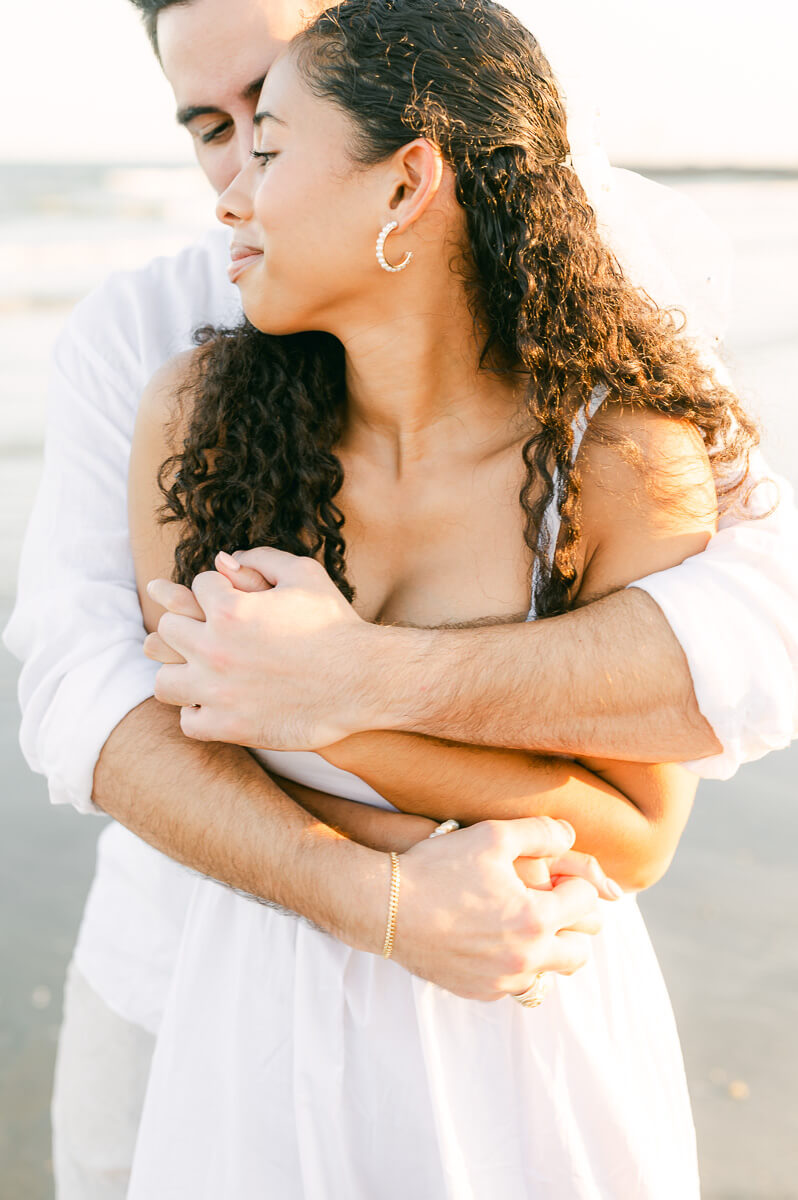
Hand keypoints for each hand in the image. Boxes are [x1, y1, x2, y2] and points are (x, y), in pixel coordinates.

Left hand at [145, 548, 383, 748]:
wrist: (363, 680)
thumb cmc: (336, 625)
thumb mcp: (305, 575)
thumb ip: (262, 559)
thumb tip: (223, 558)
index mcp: (229, 609)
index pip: (196, 588)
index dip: (216, 590)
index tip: (232, 601)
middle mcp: (214, 649)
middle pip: (168, 630)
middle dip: (190, 625)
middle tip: (211, 633)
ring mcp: (217, 692)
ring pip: (164, 681)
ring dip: (180, 672)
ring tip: (201, 670)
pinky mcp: (229, 727)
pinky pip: (188, 721)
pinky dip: (197, 712)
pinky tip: (214, 703)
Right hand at [394, 816, 605, 999]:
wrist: (387, 907)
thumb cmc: (439, 868)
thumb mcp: (492, 835)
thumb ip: (541, 832)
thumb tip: (569, 835)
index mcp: (536, 918)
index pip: (587, 901)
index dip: (576, 881)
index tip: (558, 873)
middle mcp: (526, 958)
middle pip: (581, 950)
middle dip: (575, 923)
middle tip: (553, 901)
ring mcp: (503, 980)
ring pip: (551, 973)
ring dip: (550, 948)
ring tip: (528, 923)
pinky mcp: (481, 991)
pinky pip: (517, 985)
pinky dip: (518, 965)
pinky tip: (498, 940)